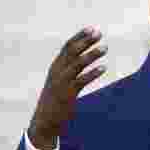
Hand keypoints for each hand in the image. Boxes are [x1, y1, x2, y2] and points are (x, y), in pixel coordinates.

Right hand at [28, 27, 106, 148]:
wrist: (45, 121)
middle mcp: (57, 72)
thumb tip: (81, 57)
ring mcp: (61, 83)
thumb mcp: (59, 81)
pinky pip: (81, 81)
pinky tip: (103, 68)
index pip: (67, 47)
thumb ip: (68, 69)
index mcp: (55, 67)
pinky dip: (92, 73)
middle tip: (99, 33)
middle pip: (72, 52)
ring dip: (91, 55)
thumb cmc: (55, 99)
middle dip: (85, 41)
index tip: (92, 28)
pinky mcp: (67, 94)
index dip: (79, 37)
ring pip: (77, 64)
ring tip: (105, 48)